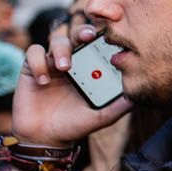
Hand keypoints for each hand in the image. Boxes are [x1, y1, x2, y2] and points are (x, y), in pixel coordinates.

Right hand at [12, 22, 131, 146]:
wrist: (46, 138)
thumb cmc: (76, 124)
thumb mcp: (102, 116)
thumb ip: (120, 105)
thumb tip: (140, 94)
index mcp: (91, 68)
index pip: (98, 45)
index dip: (103, 36)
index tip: (112, 35)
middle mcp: (73, 61)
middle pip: (78, 35)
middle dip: (84, 32)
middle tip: (89, 36)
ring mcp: (52, 63)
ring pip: (56, 40)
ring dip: (61, 50)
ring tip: (65, 68)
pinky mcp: (31, 67)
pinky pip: (33, 53)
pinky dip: (39, 63)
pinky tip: (43, 81)